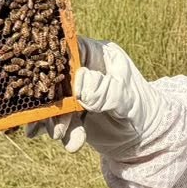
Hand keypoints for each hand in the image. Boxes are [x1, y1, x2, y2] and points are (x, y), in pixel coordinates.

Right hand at [21, 38, 162, 154]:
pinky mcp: (70, 109)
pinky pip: (54, 114)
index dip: (52, 58)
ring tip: (59, 135)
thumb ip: (105, 90)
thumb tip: (79, 83)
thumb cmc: (142, 111)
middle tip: (50, 119)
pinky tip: (46, 136)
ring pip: (52, 97)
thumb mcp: (125, 99)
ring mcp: (75, 89)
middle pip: (55, 75)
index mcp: (98, 54)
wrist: (144, 139)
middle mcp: (84, 68)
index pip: (69, 48)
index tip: (42, 75)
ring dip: (51, 116)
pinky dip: (50, 126)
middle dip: (50, 97)